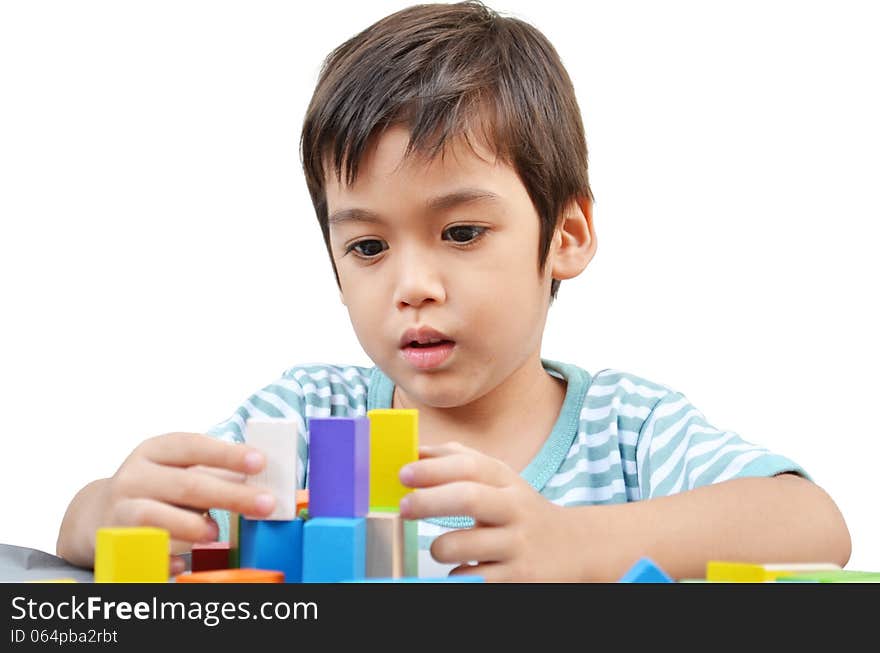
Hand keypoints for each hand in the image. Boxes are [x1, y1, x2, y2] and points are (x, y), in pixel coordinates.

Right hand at [102, 432, 275, 573]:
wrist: (96, 515)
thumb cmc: (155, 489)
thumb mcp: (177, 471)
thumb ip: (215, 472)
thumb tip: (262, 481)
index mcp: (155, 451)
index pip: (193, 446)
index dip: (227, 454)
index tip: (259, 462)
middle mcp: (135, 476)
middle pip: (186, 485)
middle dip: (230, 495)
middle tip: (265, 505)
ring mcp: (120, 509)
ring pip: (157, 517)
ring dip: (192, 526)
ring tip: (216, 533)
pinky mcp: (114, 542)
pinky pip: (144, 551)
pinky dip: (167, 556)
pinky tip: (185, 562)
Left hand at [398, 442, 573, 581]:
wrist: (575, 549)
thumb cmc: (521, 512)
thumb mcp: (500, 481)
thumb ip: (460, 460)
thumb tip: (416, 451)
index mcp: (507, 482)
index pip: (470, 466)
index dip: (433, 468)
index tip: (403, 474)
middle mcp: (515, 510)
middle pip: (468, 498)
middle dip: (428, 501)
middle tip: (404, 508)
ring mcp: (518, 546)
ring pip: (463, 546)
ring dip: (440, 548)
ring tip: (441, 548)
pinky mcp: (518, 579)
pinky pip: (471, 580)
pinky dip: (458, 576)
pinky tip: (463, 569)